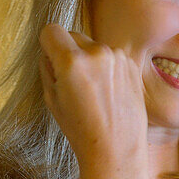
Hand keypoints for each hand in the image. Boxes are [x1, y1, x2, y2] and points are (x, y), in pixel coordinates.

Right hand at [38, 24, 147, 165]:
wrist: (116, 148)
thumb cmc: (80, 129)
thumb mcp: (51, 99)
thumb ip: (47, 67)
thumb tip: (50, 50)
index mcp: (72, 61)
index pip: (51, 30)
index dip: (48, 45)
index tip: (51, 59)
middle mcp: (97, 53)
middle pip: (73, 36)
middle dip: (69, 52)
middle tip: (72, 81)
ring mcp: (118, 57)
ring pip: (93, 46)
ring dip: (89, 60)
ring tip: (93, 91)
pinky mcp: (131, 64)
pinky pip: (110, 57)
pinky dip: (106, 67)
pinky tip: (108, 92)